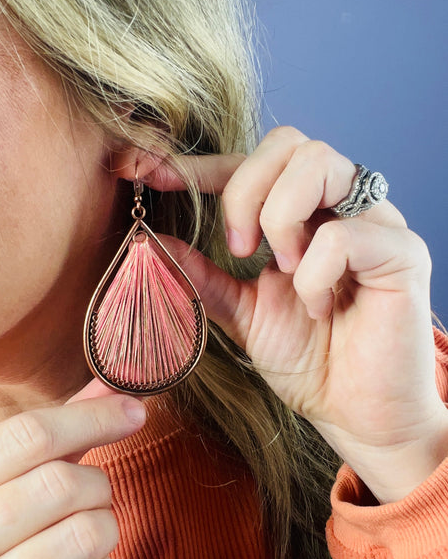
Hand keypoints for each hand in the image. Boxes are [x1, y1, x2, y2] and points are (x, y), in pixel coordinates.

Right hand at [0, 390, 145, 558]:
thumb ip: (44, 442)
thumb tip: (112, 390)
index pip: (25, 436)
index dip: (93, 416)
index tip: (133, 411)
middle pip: (56, 486)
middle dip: (97, 483)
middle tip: (95, 494)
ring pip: (79, 540)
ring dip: (105, 529)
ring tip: (89, 535)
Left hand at [144, 126, 447, 502]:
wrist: (355, 414)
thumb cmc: (309, 360)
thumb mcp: (243, 313)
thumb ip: (204, 276)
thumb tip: (155, 242)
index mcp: (307, 216)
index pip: (256, 162)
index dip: (205, 165)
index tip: (155, 175)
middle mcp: (344, 207)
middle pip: (290, 144)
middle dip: (245, 190)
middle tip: (238, 250)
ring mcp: (377, 225)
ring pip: (319, 165)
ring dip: (280, 219)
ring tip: (281, 271)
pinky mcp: (403, 255)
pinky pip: (344, 236)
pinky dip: (314, 275)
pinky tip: (320, 309)